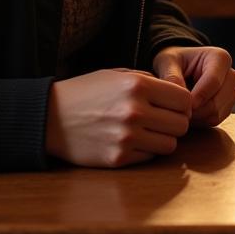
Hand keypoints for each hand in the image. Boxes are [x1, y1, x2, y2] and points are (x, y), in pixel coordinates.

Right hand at [45, 68, 191, 167]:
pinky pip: (150, 157)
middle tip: (163, 120)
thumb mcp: (118, 75)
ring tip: (149, 131)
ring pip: (170, 145)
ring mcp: (127, 137)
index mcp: (138, 85)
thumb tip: (178, 93)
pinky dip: (147, 151)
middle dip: (176, 122)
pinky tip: (133, 141)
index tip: (175, 106)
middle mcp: (135, 111)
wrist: (50, 117)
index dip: (183, 104)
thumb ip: (150, 81)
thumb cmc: (87, 92)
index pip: (184, 99)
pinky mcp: (118, 158)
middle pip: (181, 124)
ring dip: (164, 139)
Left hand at [153, 45, 234, 127]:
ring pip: (216, 113)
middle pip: (216, 101)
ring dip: (196, 117)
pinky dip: (200, 121)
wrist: (180, 69)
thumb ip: (172, 77)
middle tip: (177, 109)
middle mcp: (230, 75)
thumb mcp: (167, 62)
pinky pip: (215, 121)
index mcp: (220, 58)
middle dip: (195, 109)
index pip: (213, 81)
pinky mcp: (227, 106)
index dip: (198, 96)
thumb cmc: (175, 62)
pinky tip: (189, 113)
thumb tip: (180, 97)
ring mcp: (231, 92)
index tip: (183, 105)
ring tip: (181, 110)